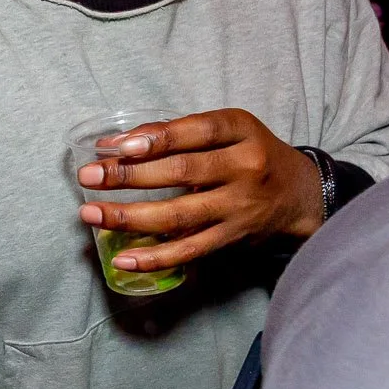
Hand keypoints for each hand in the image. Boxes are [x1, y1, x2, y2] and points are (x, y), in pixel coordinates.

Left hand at [78, 108, 324, 272]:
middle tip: (89, 176)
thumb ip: (180, 131)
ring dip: (130, 217)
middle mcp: (244, 168)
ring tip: (92, 214)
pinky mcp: (232, 238)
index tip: (115, 145)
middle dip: (129, 175)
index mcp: (241, 131)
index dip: (155, 139)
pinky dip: (154, 257)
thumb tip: (119, 142)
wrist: (299, 195)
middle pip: (181, 172)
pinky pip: (190, 251)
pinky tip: (124, 259)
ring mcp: (239, 207)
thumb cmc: (252, 153)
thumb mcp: (229, 129)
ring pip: (179, 215)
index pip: (195, 131)